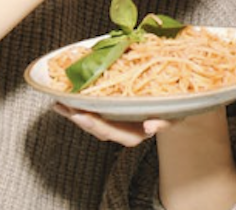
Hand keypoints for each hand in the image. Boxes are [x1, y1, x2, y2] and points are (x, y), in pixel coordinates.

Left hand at [52, 103, 172, 146]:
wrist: (174, 101)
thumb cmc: (174, 108)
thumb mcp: (175, 115)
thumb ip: (165, 123)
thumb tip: (151, 127)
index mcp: (137, 134)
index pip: (117, 135)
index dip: (101, 127)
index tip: (86, 117)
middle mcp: (123, 131)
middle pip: (101, 130)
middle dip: (84, 121)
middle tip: (70, 110)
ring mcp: (114, 122)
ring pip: (92, 122)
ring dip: (75, 113)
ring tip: (60, 104)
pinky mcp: (108, 111)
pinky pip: (90, 111)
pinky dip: (76, 106)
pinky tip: (62, 99)